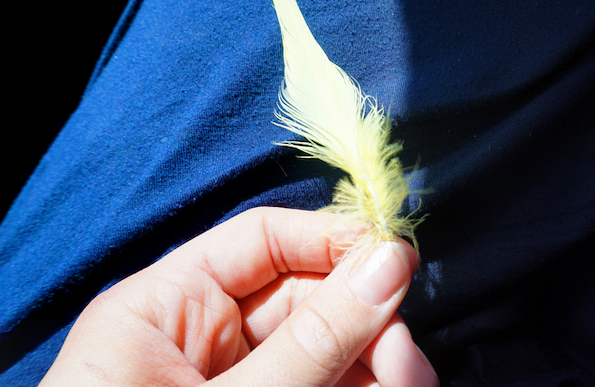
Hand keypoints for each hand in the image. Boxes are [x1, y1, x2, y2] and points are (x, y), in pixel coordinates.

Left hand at [39, 207, 437, 386]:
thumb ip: (313, 338)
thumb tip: (390, 263)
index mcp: (167, 305)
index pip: (263, 240)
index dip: (334, 241)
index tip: (398, 261)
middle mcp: (202, 335)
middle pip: (307, 299)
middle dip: (367, 326)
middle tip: (409, 368)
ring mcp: (233, 380)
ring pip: (324, 349)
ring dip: (373, 366)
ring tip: (410, 386)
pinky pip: (318, 386)